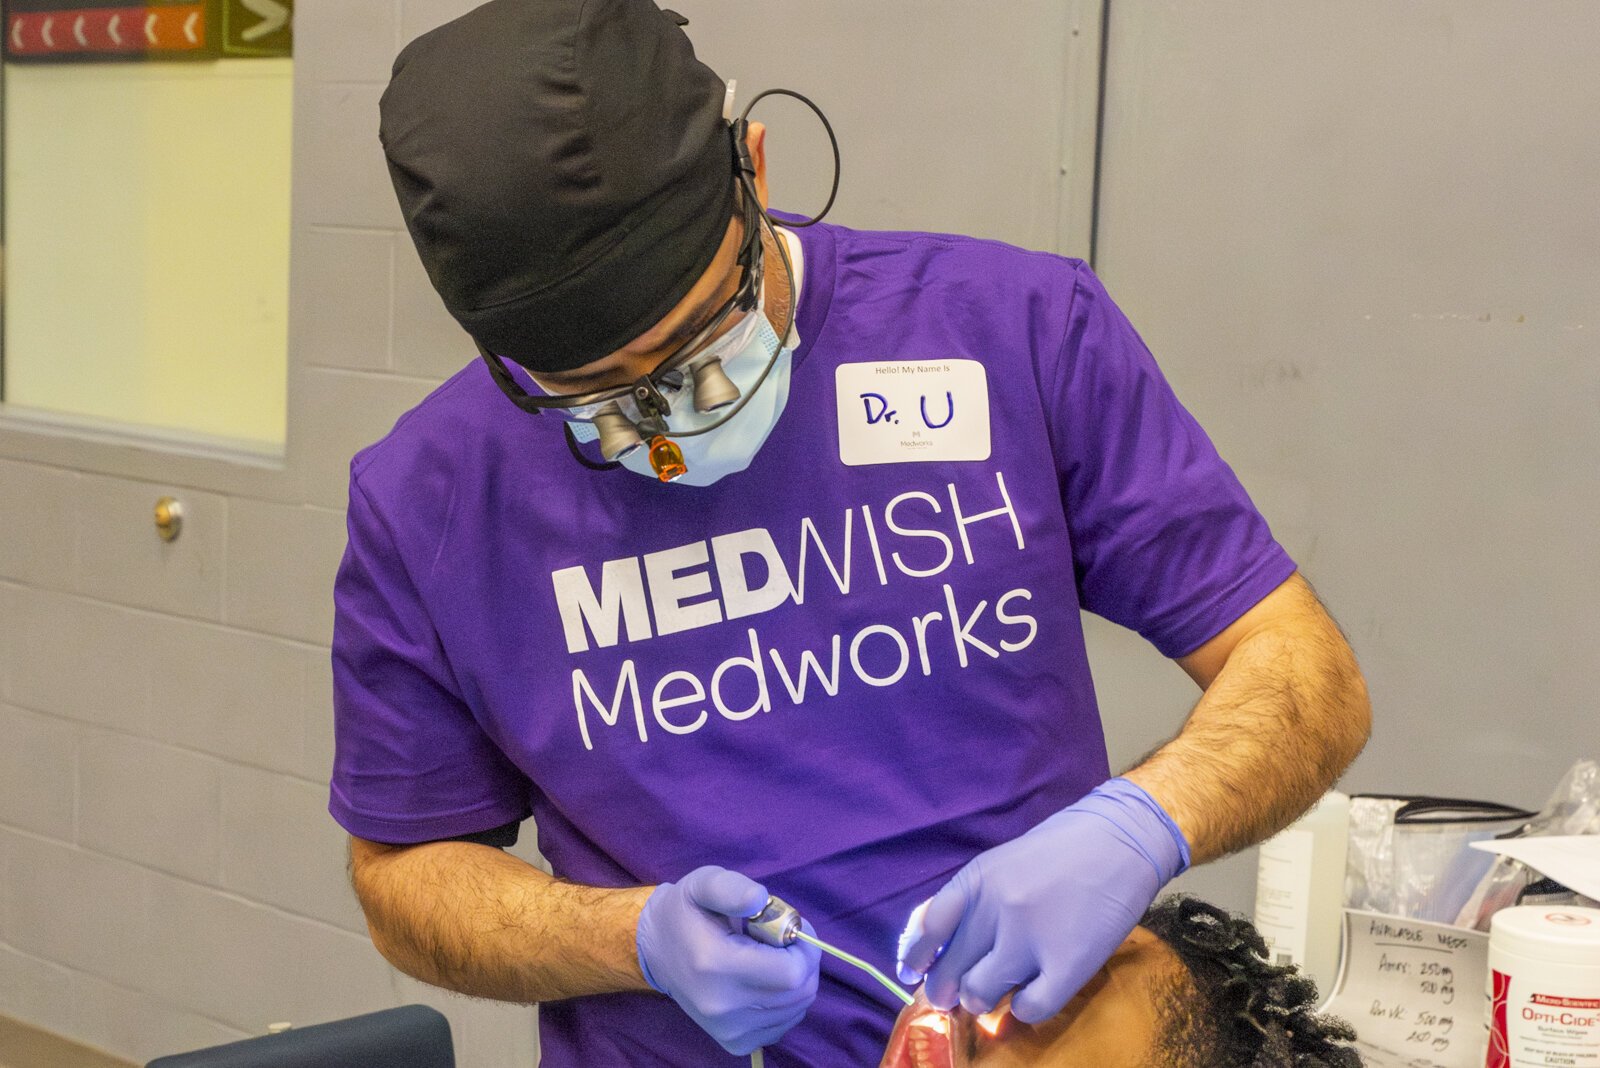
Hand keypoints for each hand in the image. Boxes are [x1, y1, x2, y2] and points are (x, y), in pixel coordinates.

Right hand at [636, 866, 820, 1053]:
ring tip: (770, 958)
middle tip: (784, 939)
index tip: (791, 927)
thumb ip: (733, 888)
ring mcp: (728, 1030)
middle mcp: (722, 1006)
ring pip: (796, 1009)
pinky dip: (786, 1002)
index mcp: (715, 964)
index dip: (804, 947)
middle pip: (799, 993)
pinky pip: (783, 1024)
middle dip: (804, 961)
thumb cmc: (686, 911)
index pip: (791, 972)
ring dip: (797, 981)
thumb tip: (760, 899)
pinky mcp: (734, 1042)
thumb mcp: (704, 883)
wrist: (656, 949)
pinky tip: (765, 981)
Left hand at [895, 777, 1188, 1022]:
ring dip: (981, 1000)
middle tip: (951, 997)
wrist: (1123, 840)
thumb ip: (971, 898)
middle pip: (950, 969)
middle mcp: (997, 909)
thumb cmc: (1062, 848)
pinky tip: (1030, 996)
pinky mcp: (1067, 965)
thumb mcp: (1003, 860)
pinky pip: (1028, 1008)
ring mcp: (1031, 939)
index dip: (916, 958)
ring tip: (992, 995)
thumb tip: (934, 942)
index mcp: (978, 879)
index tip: (912, 973)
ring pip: (980, 994)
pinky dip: (1023, 1009)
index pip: (929, 928)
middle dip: (945, 991)